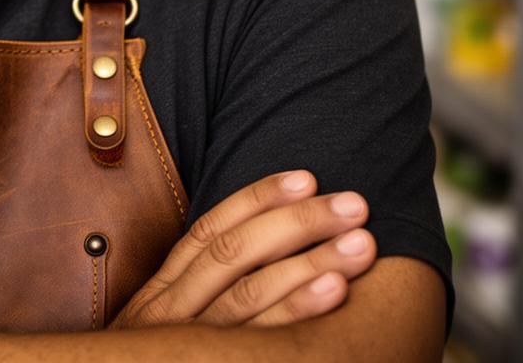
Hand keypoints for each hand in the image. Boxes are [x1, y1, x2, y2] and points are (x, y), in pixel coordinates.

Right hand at [111, 170, 376, 329]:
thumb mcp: (165, 328)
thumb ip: (198, 291)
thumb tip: (263, 247)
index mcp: (162, 292)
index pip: (208, 231)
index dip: (258, 200)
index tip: (307, 178)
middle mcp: (169, 313)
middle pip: (234, 254)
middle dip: (298, 223)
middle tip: (354, 205)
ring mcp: (188, 344)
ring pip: (249, 294)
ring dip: (311, 263)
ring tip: (360, 243)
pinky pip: (257, 341)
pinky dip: (297, 311)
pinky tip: (337, 292)